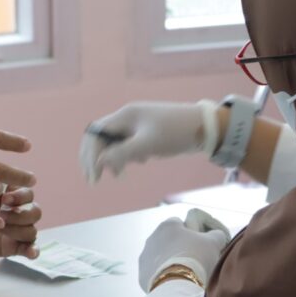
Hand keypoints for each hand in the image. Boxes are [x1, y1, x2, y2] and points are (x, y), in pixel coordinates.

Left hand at [0, 185, 41, 257]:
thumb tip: (1, 183)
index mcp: (12, 197)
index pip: (28, 194)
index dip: (20, 196)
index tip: (4, 199)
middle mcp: (19, 213)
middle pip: (35, 212)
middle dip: (20, 214)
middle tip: (1, 216)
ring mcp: (18, 230)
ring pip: (32, 230)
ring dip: (18, 231)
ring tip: (0, 230)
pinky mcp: (14, 246)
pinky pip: (31, 249)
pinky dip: (33, 250)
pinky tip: (31, 253)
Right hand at [80, 101, 215, 182]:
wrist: (205, 127)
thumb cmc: (176, 133)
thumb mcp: (148, 145)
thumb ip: (122, 153)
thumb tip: (99, 162)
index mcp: (125, 116)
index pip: (96, 134)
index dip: (91, 156)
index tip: (94, 177)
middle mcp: (127, 118)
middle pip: (101, 138)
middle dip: (96, 159)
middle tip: (94, 180)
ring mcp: (136, 124)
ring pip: (114, 142)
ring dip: (112, 159)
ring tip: (119, 176)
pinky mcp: (146, 132)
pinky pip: (128, 144)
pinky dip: (127, 155)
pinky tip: (140, 162)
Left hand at [138, 213, 229, 291]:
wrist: (178, 285)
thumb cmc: (197, 258)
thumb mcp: (214, 242)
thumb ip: (216, 234)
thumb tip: (216, 235)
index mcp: (167, 225)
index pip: (179, 223)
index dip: (191, 232)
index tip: (200, 243)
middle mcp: (152, 238)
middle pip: (168, 240)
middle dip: (179, 248)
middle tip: (195, 260)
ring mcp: (145, 257)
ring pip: (160, 257)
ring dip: (170, 262)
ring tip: (185, 274)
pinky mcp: (142, 275)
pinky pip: (155, 273)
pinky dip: (164, 276)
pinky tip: (175, 283)